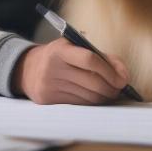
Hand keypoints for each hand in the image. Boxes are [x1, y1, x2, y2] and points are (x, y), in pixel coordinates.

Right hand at [11, 38, 129, 104]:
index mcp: (60, 50)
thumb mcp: (74, 46)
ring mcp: (50, 86)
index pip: (89, 59)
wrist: (28, 69)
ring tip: (112, 92)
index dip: (109, 70)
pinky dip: (92, 102)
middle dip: (111, 86)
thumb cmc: (60, 55)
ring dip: (104, 96)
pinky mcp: (49, 100)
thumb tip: (122, 72)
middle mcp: (53, 67)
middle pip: (92, 81)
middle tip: (121, 87)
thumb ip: (99, 55)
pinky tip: (97, 97)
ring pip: (88, 96)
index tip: (123, 77)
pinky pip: (79, 104)